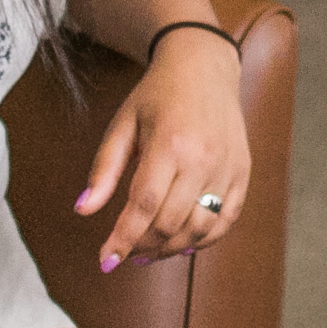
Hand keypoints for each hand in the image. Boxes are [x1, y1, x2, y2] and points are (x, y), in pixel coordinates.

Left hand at [74, 30, 249, 268]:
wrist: (205, 66)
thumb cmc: (158, 94)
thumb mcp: (123, 124)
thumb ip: (104, 169)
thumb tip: (83, 210)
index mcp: (170, 144)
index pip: (144, 206)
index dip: (123, 239)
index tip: (106, 260)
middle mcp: (203, 159)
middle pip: (172, 223)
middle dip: (143, 247)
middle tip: (125, 253)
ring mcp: (228, 167)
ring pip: (200, 228)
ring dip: (172, 249)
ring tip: (150, 252)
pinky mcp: (243, 171)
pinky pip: (227, 219)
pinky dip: (204, 239)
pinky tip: (183, 244)